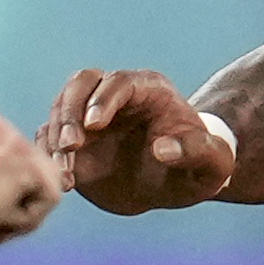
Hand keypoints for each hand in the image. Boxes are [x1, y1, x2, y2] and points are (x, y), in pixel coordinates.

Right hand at [41, 69, 235, 216]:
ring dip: (56, 137)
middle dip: (70, 111)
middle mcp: (115, 96)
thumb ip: (197, 152)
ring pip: (61, 109)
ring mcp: (91, 117)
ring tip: (66, 171)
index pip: (120, 81)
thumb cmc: (199, 167)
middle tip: (70, 145)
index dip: (104, 99)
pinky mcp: (76, 141)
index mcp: (150, 90)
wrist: (176, 182)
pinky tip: (64, 182)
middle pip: (81, 84)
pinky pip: (52, 138)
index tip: (94, 124)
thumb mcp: (213, 163)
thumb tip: (162, 149)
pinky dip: (50, 156)